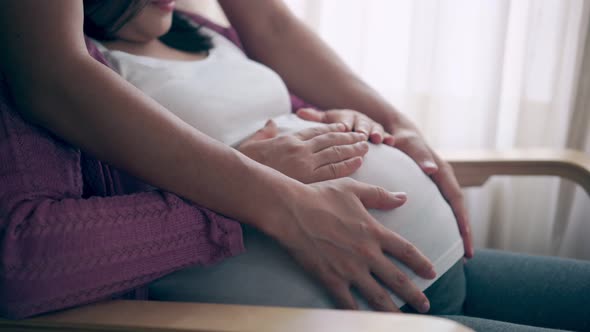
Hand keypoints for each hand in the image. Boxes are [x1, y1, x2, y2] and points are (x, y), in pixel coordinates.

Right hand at [238, 120, 368, 182]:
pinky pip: (333, 170)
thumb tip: (271, 122)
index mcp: (288, 139)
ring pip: (335, 152)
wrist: (241, 179)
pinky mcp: (308, 179)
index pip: (315, 132)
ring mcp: (305, 163)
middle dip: (348, 136)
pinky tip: (358, 161)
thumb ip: (265, 132)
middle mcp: (300, 149)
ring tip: (365, 145)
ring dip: (352, 148)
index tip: (343, 126)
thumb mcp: (251, 142)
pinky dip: (347, 164)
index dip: (332, 128)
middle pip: (330, 140)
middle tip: (361, 135)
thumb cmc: (243, 163)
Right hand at [275, 178, 434, 311]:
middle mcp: (366, 253)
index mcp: (374, 231)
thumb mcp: (353, 189)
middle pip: (398, 279)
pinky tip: (366, 322)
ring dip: (394, 311)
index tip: (432, 273)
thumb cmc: (320, 196)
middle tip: (426, 305)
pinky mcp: (331, 279)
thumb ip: (380, 194)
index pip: (406, 251)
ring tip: (404, 321)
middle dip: (415, 295)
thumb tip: (404, 197)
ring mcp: (349, 269)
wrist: (291, 210)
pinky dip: (359, 314)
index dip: (422, 263)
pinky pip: (349, 303)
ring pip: (378, 296)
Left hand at [296, 108, 393, 144]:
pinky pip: (387, 136)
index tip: (344, 127)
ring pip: (375, 129)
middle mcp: (360, 121)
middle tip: (361, 135)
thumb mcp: (328, 119)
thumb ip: (315, 117)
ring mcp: (372, 127)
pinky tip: (391, 142)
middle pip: (361, 124)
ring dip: (376, 133)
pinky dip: (389, 138)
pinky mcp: (382, 134)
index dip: (345, 124)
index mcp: (346, 117)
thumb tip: (299, 112)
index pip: (345, 120)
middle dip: (362, 129)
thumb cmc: (340, 124)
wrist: (358, 124)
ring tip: (376, 138)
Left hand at [386, 113, 473, 257]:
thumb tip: (431, 169)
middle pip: (458, 209)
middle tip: (467, 256)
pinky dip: (444, 222)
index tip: (466, 245)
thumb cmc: (401, 137)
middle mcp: (444, 178)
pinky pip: (441, 207)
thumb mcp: (409, 143)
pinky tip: (440, 238)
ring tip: (458, 253)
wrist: (397, 130)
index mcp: (442, 171)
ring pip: (451, 210)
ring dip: (456, 230)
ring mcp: (438, 183)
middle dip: (464, 232)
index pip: (456, 201)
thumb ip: (419, 155)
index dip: (463, 223)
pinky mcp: (430, 186)